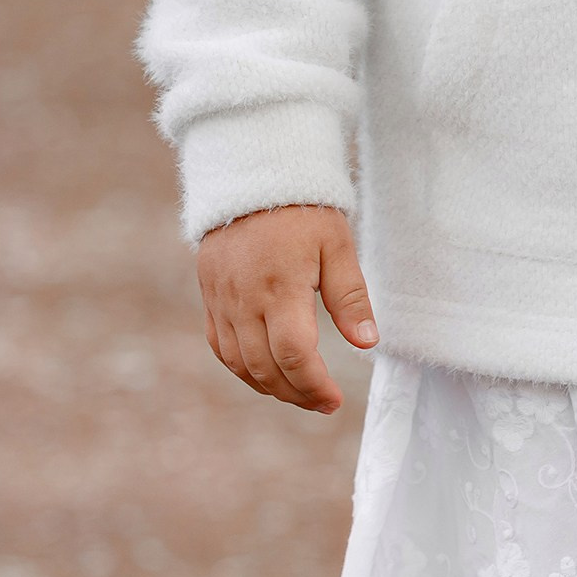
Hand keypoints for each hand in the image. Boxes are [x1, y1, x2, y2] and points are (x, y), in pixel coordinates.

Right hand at [197, 203, 376, 413]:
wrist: (251, 174)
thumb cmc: (302, 209)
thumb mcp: (337, 246)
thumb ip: (350, 297)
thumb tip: (367, 342)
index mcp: (280, 286)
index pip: (294, 355)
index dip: (315, 385)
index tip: (334, 400)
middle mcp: (245, 298)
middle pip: (265, 367)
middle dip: (296, 393)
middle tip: (322, 402)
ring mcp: (222, 298)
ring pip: (239, 363)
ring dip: (269, 386)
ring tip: (299, 392)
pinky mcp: (210, 294)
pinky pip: (220, 345)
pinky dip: (242, 368)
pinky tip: (266, 373)